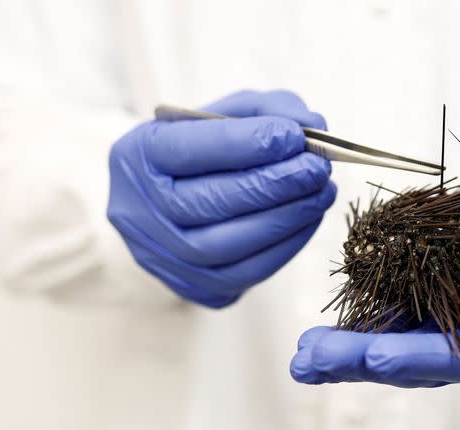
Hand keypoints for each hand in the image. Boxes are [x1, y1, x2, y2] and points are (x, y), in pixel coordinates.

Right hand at [107, 90, 335, 307]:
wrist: (168, 202)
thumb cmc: (201, 151)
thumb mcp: (223, 116)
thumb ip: (266, 111)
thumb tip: (312, 124)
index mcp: (137, 157)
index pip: (191, 150)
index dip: (247, 143)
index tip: (294, 135)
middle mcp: (140, 212)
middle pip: (211, 202)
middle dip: (275, 183)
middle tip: (317, 167)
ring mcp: (165, 257)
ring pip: (229, 245)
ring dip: (287, 217)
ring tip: (322, 192)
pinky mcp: (194, 287)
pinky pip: (248, 273)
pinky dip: (287, 245)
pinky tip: (310, 218)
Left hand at [290, 274, 459, 386]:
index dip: (430, 356)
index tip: (384, 356)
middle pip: (415, 360)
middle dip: (365, 362)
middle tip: (313, 361)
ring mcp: (444, 337)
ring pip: (389, 350)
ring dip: (341, 355)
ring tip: (298, 358)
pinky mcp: (426, 317)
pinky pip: (383, 328)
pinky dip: (346, 337)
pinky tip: (306, 344)